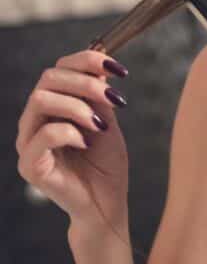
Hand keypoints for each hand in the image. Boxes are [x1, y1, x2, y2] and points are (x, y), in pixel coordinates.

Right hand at [15, 49, 130, 228]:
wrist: (107, 203)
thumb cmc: (106, 164)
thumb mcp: (107, 121)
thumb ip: (98, 96)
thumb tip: (100, 66)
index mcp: (54, 105)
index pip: (60, 68)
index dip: (88, 60)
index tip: (119, 70)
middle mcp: (36, 119)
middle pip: (48, 78)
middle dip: (86, 83)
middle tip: (114, 99)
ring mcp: (29, 141)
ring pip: (41, 99)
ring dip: (78, 106)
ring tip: (100, 125)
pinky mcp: (29, 164)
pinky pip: (42, 134)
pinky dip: (70, 131)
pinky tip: (87, 141)